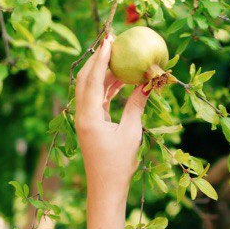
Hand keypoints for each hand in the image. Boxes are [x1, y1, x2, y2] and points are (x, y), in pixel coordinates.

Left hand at [74, 33, 150, 196]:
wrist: (106, 188)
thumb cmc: (119, 164)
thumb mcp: (131, 132)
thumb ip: (137, 105)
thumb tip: (147, 84)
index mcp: (88, 116)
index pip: (92, 79)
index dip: (101, 58)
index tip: (111, 40)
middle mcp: (82, 114)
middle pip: (85, 79)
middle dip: (98, 59)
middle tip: (112, 42)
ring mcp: (85, 119)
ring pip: (91, 88)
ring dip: (104, 72)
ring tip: (121, 56)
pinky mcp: (92, 123)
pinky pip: (98, 99)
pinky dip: (109, 87)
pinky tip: (123, 79)